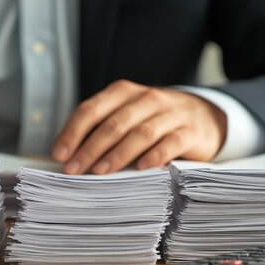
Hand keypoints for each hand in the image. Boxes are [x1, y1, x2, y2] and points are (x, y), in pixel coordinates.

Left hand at [52, 79, 226, 173]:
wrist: (205, 116)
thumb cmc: (154, 120)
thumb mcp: (128, 115)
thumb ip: (102, 128)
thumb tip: (68, 156)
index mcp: (124, 93)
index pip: (91, 109)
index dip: (73, 132)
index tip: (59, 155)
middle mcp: (147, 99)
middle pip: (113, 124)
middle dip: (90, 148)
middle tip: (73, 170)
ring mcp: (171, 114)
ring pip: (140, 133)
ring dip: (118, 154)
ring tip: (100, 172)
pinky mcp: (191, 131)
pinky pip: (171, 143)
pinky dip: (155, 156)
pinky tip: (141, 168)